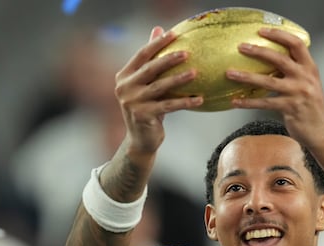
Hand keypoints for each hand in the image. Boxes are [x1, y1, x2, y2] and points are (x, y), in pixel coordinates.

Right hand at [114, 26, 202, 153]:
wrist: (141, 139)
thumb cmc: (147, 108)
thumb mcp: (146, 84)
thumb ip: (150, 60)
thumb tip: (157, 28)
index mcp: (124, 76)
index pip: (141, 55)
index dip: (156, 43)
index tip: (172, 34)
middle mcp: (124, 88)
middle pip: (150, 69)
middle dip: (169, 59)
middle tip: (187, 53)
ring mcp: (132, 102)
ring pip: (160, 87)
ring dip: (179, 79)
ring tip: (195, 73)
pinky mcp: (143, 115)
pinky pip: (168, 106)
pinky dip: (185, 102)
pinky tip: (199, 99)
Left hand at [226, 28, 323, 146]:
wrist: (321, 131)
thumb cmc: (310, 107)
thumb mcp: (308, 84)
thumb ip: (294, 71)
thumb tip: (270, 61)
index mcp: (310, 68)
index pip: (296, 44)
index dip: (280, 35)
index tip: (262, 31)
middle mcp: (305, 77)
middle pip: (279, 59)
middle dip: (258, 51)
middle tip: (241, 47)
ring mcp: (297, 92)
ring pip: (268, 81)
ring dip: (247, 76)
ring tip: (230, 73)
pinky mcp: (290, 108)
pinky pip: (264, 103)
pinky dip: (249, 102)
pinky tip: (236, 101)